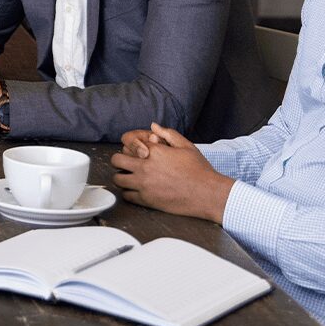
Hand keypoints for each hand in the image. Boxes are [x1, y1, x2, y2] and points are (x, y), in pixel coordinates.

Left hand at [110, 123, 233, 222]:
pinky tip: (136, 191)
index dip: (129, 147)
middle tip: (126, 164)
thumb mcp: (186, 146)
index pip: (126, 144)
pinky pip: (126, 196)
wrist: (208, 194)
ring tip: (130, 178)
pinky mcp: (147, 200)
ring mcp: (144, 184)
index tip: (134, 152)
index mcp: (153, 151)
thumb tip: (153, 125)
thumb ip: (168, 133)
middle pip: (116, 161)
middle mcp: (145, 167)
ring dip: (121, 177)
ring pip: (117, 179)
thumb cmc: (199, 170)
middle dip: (119, 161)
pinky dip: (128, 193)